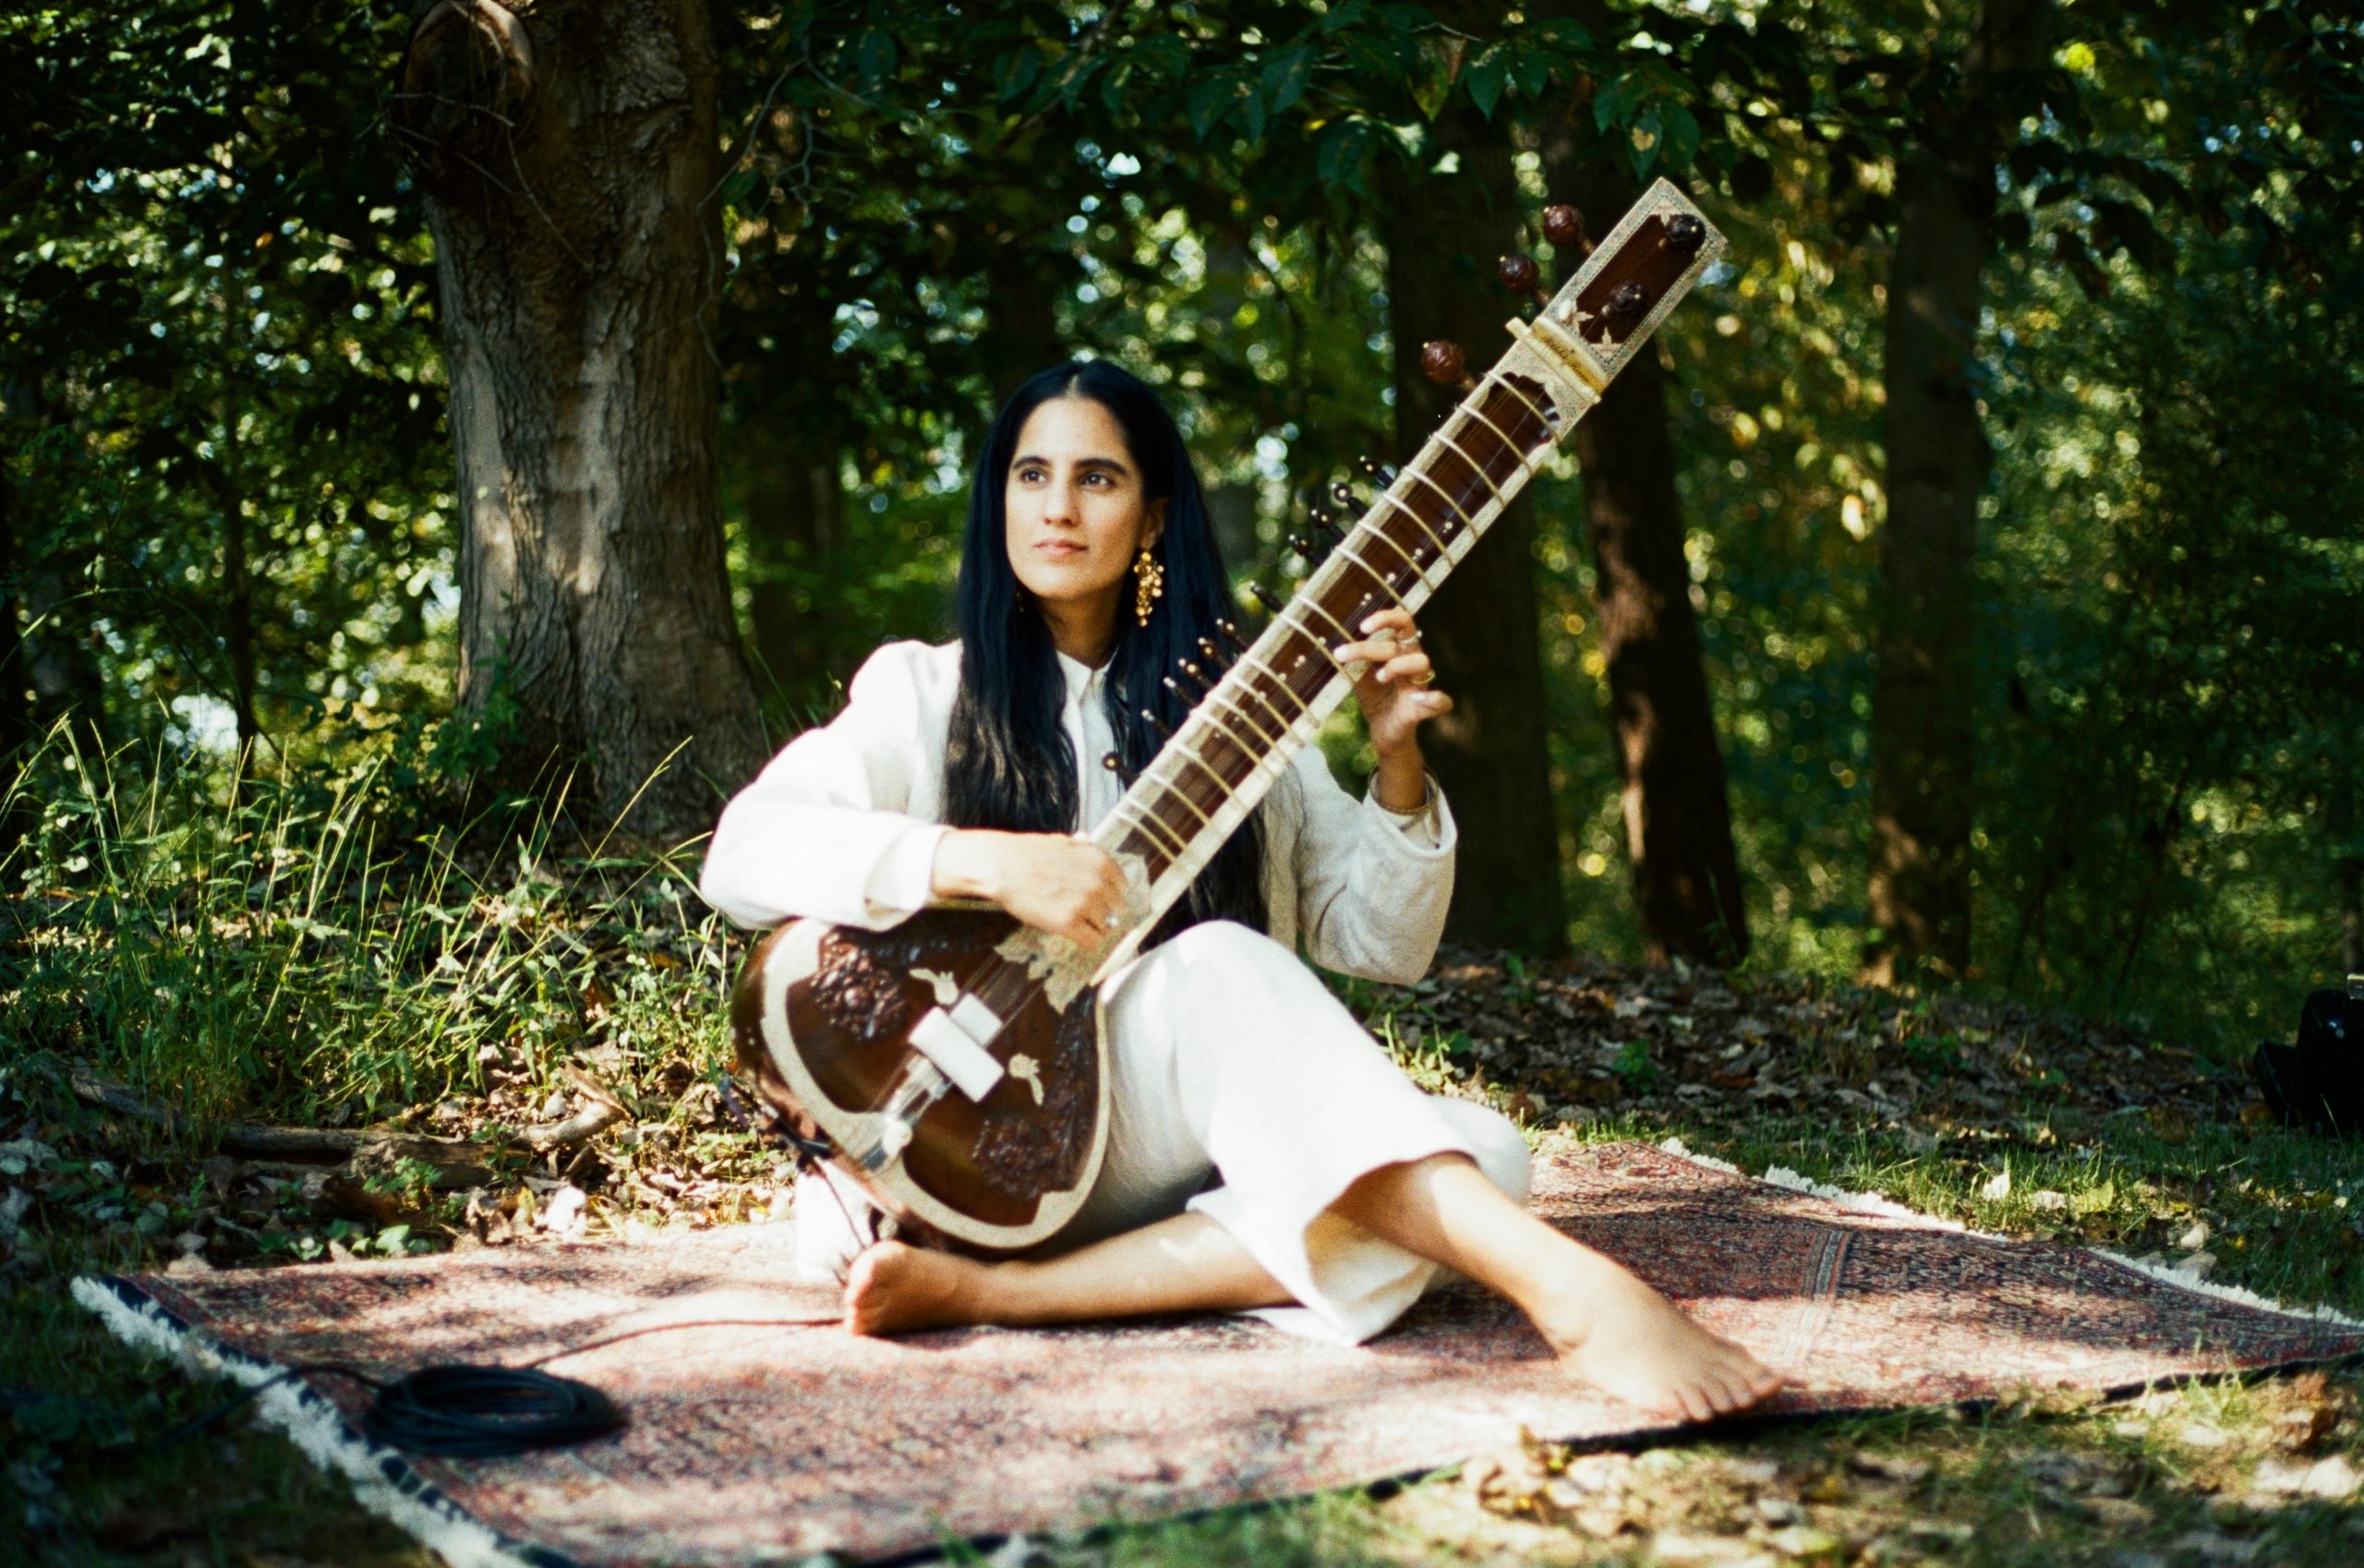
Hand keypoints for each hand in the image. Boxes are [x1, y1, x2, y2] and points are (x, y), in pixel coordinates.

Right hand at [931, 830, 1129, 948]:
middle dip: (1103, 912)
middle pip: (1115, 909)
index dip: (1110, 894)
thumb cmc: (1028, 853)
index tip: (1100, 899)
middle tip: (1086, 914)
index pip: (1121, 886)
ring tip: (1075, 922)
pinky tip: (1076, 936)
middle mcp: (1098, 883)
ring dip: (1093, 927)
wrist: (1003, 866)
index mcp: (1100, 862)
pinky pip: (1092, 941)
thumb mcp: (1062, 842)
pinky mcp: (1068, 924)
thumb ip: (1081, 846)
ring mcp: (1085, 904)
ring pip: (1105, 927)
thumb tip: (1087, 840)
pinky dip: (1087, 942)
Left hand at [1332, 607, 1450, 789]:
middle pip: (1402, 642)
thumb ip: (1354, 660)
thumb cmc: (1374, 697)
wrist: (1383, 732)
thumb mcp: (1359, 675)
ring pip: (1421, 662)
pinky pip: (1442, 702)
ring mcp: (1420, 684)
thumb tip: (1334, 644)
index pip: (1402, 623)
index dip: (1386, 618)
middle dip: (1370, 647)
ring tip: (1379, 677)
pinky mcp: (1423, 709)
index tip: (1362, 627)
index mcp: (1399, 651)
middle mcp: (1412, 662)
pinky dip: (1434, 699)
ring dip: (1398, 666)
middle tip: (1341, 654)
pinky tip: (1418, 698)